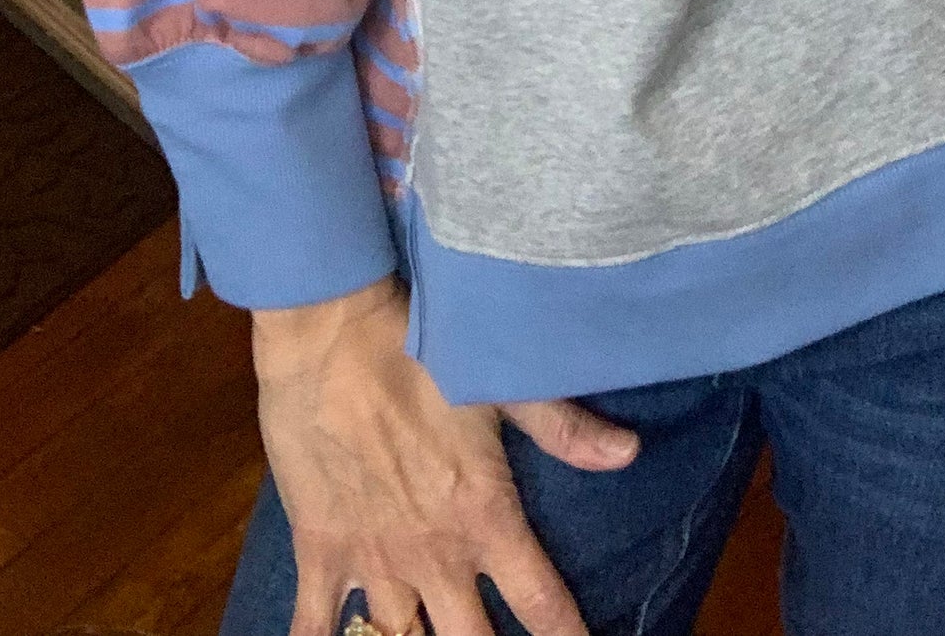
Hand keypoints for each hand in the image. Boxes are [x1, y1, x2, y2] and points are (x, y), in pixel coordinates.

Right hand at [252, 276, 638, 635]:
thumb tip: (630, 454)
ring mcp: (373, 559)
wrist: (330, 337)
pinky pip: (314, 626)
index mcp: (484, 516)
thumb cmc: (420, 351)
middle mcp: (433, 554)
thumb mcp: (501, 384)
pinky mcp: (320, 551)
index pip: (540, 603)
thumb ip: (564, 429)